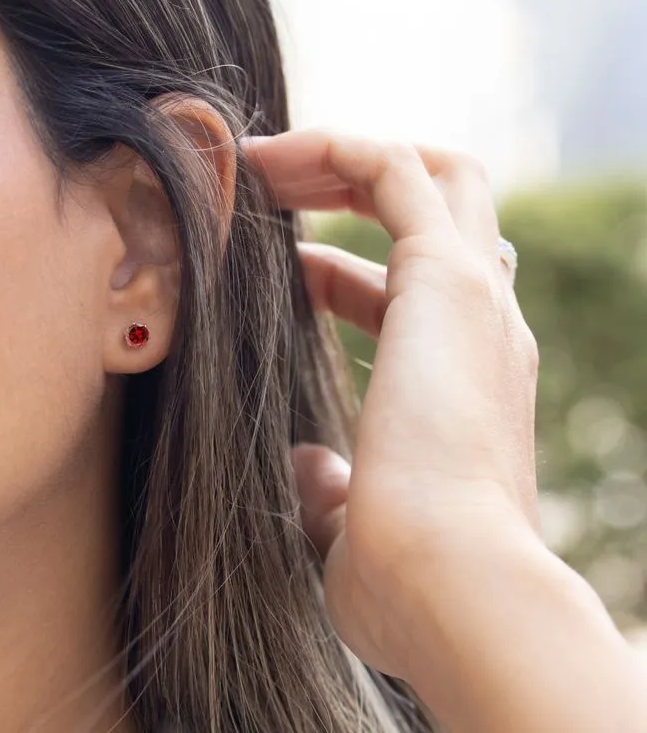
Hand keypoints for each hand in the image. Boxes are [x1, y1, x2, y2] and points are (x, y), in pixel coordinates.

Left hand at [242, 131, 541, 679]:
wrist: (454, 590)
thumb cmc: (405, 576)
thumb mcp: (353, 522)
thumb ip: (334, 488)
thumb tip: (309, 467)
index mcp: (465, 376)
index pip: (407, 289)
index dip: (335, 271)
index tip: (277, 271)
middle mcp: (481, 324)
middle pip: (437, 206)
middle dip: (351, 185)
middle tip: (272, 187)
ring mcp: (473, 295)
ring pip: (426, 173)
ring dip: (339, 157)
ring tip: (259, 163)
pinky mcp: (448, 277)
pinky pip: (394, 170)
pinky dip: (333, 149)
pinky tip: (266, 161)